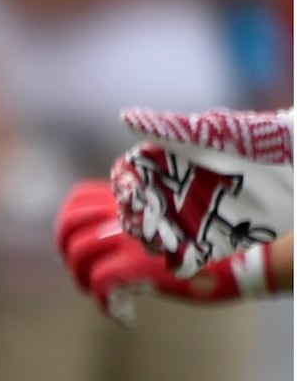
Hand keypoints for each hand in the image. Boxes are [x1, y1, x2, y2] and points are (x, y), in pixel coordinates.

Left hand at [60, 175, 276, 311]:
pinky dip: (106, 306)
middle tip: (88, 275)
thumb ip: (151, 226)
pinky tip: (126, 318)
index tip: (85, 247)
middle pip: (70, 226)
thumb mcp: (180, 225)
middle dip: (68, 253)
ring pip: (80, 255)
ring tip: (106, 296)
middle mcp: (131, 219)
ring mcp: (135, 242)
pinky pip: (102, 285)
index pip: (79, 201)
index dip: (71, 226)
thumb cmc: (225, 245)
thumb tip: (127, 242)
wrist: (256, 257)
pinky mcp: (144, 268)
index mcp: (137, 205)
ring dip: (84, 281)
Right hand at [111, 105, 290, 272]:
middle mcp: (173, 193)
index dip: (125, 191)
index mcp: (165, 164)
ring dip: (155, 245)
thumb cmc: (256, 141)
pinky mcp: (211, 243)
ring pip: (154, 239)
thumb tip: (126, 117)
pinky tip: (190, 259)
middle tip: (153, 229)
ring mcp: (190, 220)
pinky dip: (180, 264)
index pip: (128, 179)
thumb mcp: (213, 134)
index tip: (135, 198)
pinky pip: (184, 260)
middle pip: (136, 213)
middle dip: (138, 223)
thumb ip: (169, 129)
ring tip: (171, 243)